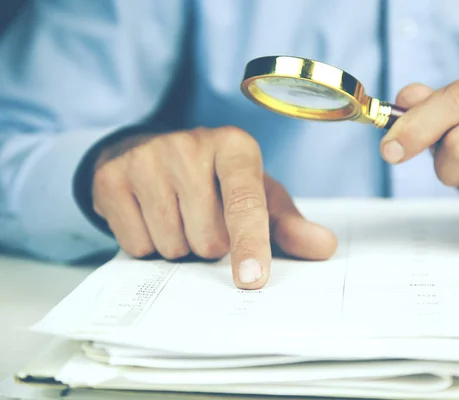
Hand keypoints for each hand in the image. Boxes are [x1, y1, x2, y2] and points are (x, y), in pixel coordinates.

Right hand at [92, 126, 336, 287]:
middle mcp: (189, 144)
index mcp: (234, 147)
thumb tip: (324, 247)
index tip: (252, 279)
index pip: (245, 202)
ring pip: (171, 244)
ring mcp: (146, 158)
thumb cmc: (216, 180)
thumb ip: (288, 224)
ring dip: (179, 247)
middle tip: (204, 222)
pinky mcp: (110, 177)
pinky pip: (135, 245)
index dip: (251, 243)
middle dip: (209, 246)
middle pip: (207, 238)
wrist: (153, 154)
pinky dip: (147, 245)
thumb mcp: (258, 195)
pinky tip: (150, 217)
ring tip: (178, 217)